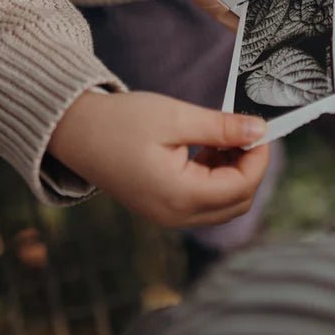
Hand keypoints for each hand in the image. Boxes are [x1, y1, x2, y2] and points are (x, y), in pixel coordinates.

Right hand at [48, 91, 270, 226]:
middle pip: (237, 203)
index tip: (261, 127)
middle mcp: (175, 216)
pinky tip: (208, 148)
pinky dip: (214, 178)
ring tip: (225, 135)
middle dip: (249, 167)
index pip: (242, 187)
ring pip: (221, 205)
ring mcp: (166, 216)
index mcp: (180, 196)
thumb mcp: (175, 118)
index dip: (259, 158)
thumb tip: (259, 130)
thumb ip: (221, 128)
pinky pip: (201, 202)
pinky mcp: (159, 208)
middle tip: (247, 130)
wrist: (72, 132)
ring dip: (232, 173)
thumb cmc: (120, 121)